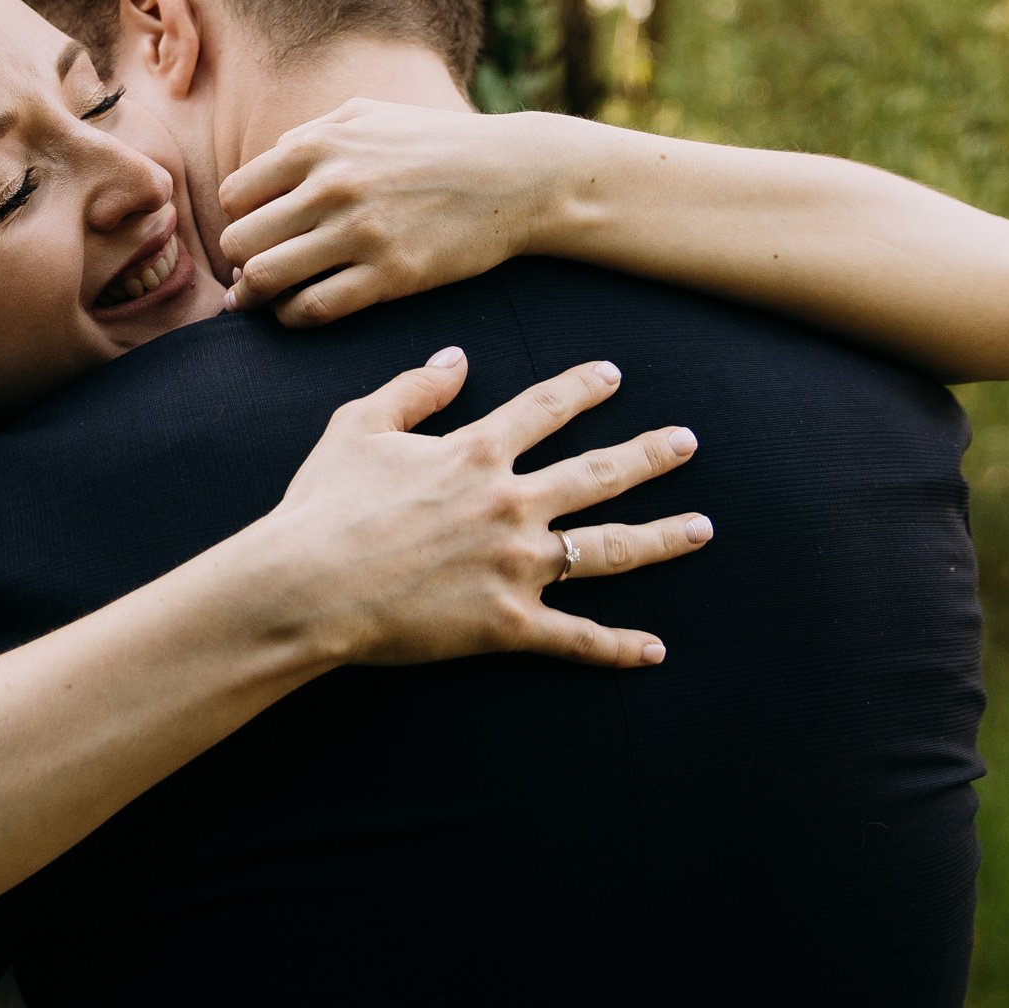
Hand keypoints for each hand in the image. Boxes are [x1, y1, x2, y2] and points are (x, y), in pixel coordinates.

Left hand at [219, 101, 587, 327]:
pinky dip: (293, 317)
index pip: (235, 196)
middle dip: (240, 262)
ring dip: (258, 296)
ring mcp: (360, 233)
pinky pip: (312, 309)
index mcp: (319, 145)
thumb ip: (310, 134)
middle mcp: (331, 187)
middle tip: (254, 273)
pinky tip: (301, 312)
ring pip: (266, 279)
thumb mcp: (369, 116)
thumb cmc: (438, 144)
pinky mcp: (390, 275)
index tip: (256, 234)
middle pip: (239, 241)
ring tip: (268, 299)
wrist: (516, 175)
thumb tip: (265, 164)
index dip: (239, 221)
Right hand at [261, 352, 710, 668]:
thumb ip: (413, 390)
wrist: (306, 584)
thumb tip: (456, 357)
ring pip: (609, 549)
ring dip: (663, 537)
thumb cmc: (322, 506)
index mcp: (476, 452)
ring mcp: (516, 566)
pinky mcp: (507, 624)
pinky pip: (576, 638)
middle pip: (599, 472)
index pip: (545, 408)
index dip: (583, 388)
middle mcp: (511, 503)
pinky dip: (618, 647)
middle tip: (687, 443)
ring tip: (702, 529)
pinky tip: (656, 650)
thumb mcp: (356, 428)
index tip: (613, 375)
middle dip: (649, 455)